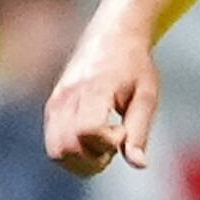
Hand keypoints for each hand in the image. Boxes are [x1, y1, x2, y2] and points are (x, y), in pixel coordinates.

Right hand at [43, 37, 159, 176]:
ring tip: (102, 144)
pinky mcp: (52, 107)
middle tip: (114, 144)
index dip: (107, 142)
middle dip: (94, 160)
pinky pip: (54, 144)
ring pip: (56, 152)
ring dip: (81, 160)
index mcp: (94, 89)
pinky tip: (92, 141)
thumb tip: (139, 165)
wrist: (113, 34)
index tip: (123, 130)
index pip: (88, 131)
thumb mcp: (147, 96)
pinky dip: (72, 153)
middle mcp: (68, 96)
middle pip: (67, 149)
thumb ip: (140, 131)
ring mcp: (56, 102)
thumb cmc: (134, 64)